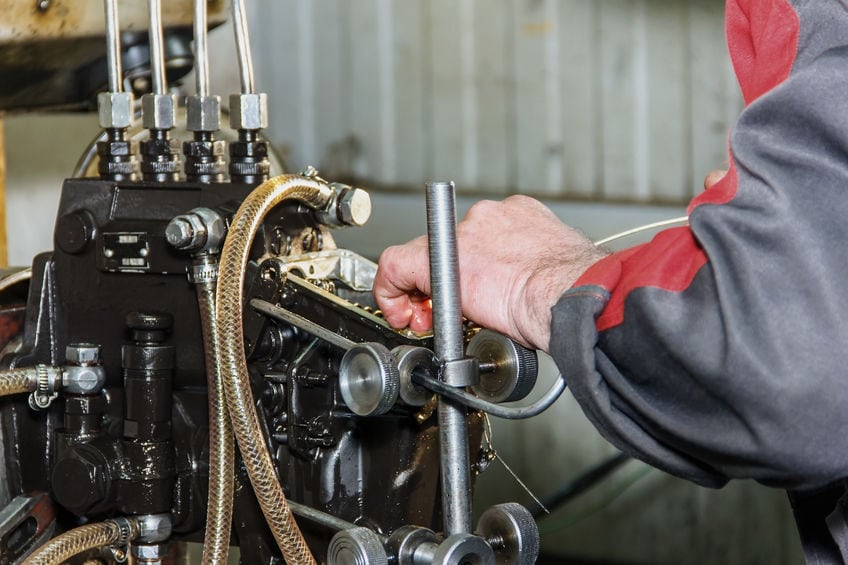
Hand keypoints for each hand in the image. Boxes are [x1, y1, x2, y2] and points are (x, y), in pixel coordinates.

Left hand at [373, 195, 608, 351]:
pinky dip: (391, 290)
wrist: (570, 295)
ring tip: (430, 317)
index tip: (471, 295)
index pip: (479, 238)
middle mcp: (490, 216)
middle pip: (448, 245)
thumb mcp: (559, 271)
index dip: (468, 269)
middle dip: (442, 281)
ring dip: (424, 287)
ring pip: (425, 253)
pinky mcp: (437, 254)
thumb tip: (532, 292)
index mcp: (521, 218)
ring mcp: (463, 232)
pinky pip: (396, 265)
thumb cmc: (575, 293)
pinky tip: (401, 313)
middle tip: (444, 312)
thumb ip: (536, 270)